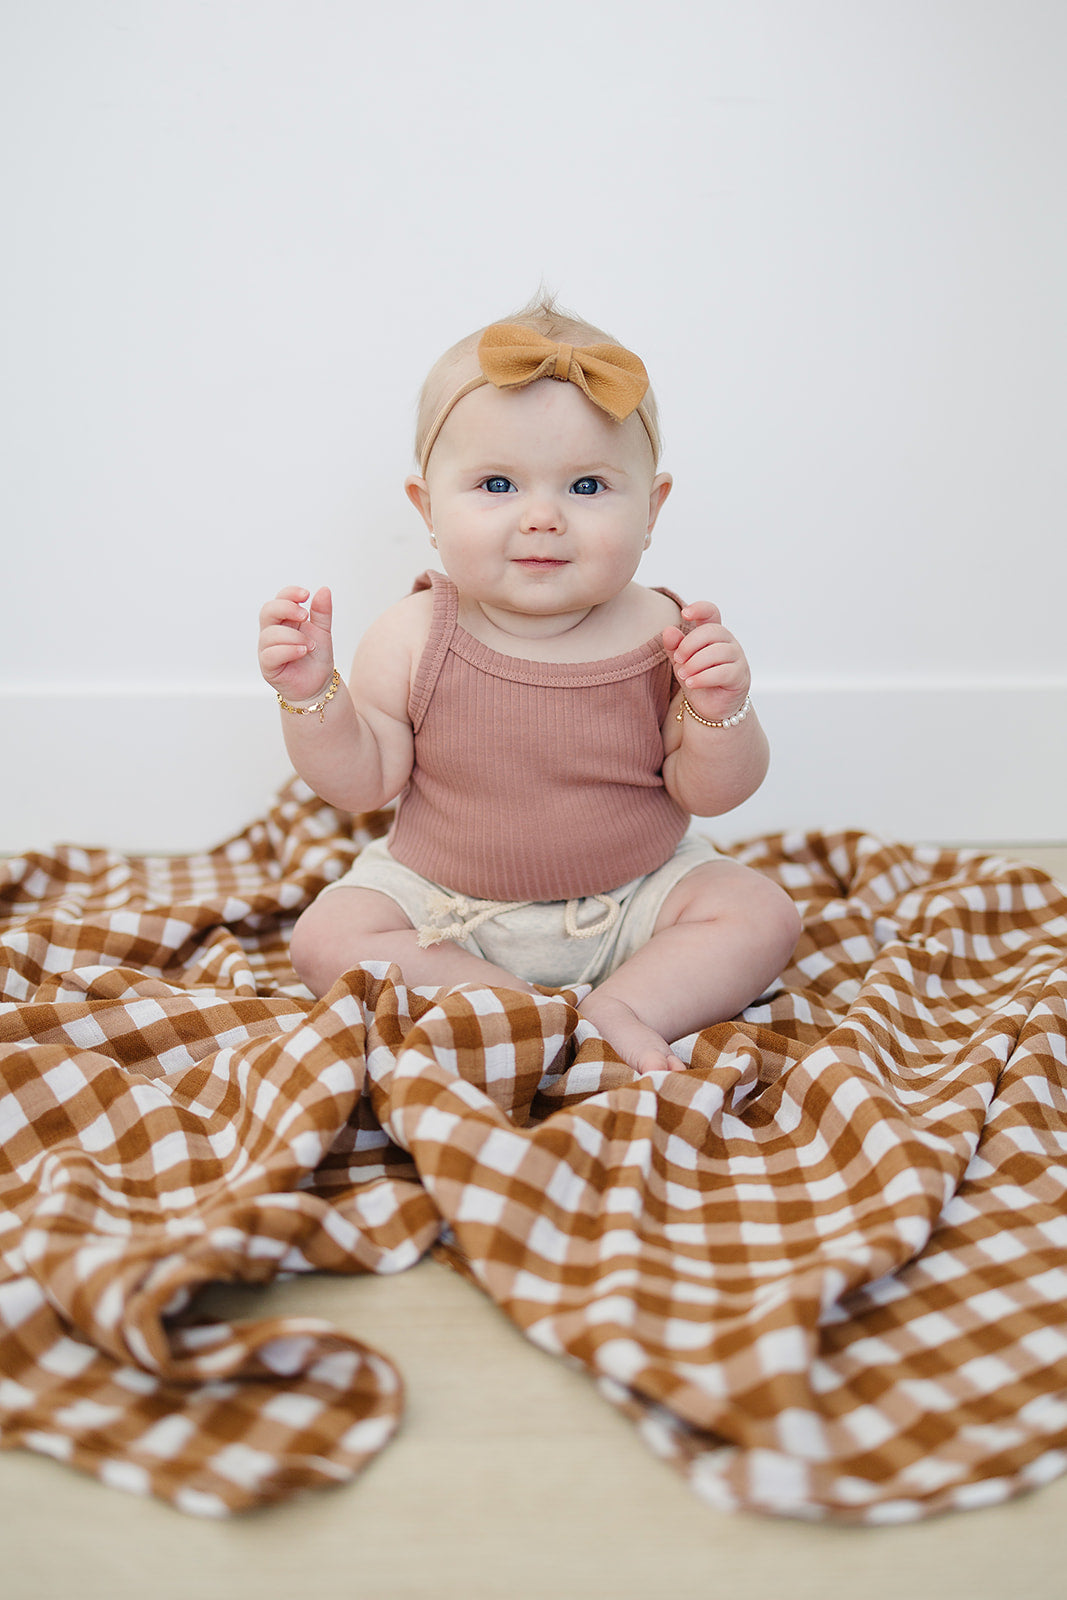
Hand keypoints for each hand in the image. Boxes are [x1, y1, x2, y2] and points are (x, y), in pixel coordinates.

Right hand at [258, 585, 335, 702]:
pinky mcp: (268, 666)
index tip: (306, 594)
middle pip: (267, 611)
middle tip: (305, 616)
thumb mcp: (323, 631)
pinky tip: (302, 651)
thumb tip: (324, 589)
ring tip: (310, 645)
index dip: (289, 594)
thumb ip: (322, 612)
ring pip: (270, 634)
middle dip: (286, 609)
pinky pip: (270, 654)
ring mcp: (267, 649)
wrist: (319, 684)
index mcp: (285, 620)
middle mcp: (272, 632)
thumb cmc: (316, 657)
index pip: (279, 599)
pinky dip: (288, 650)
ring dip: (294, 636)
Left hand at [663, 601, 750, 722]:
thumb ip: (675, 646)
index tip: (685, 614)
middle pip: (713, 630)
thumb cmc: (697, 679)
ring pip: (718, 652)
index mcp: (713, 634)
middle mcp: (728, 642)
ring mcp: (737, 659)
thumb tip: (668, 630)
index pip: (712, 613)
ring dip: (695, 663)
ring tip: (683, 675)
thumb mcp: (681, 662)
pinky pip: (723, 672)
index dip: (700, 609)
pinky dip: (703, 677)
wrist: (709, 707)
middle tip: (678, 659)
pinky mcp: (740, 677)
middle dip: (691, 644)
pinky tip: (691, 683)